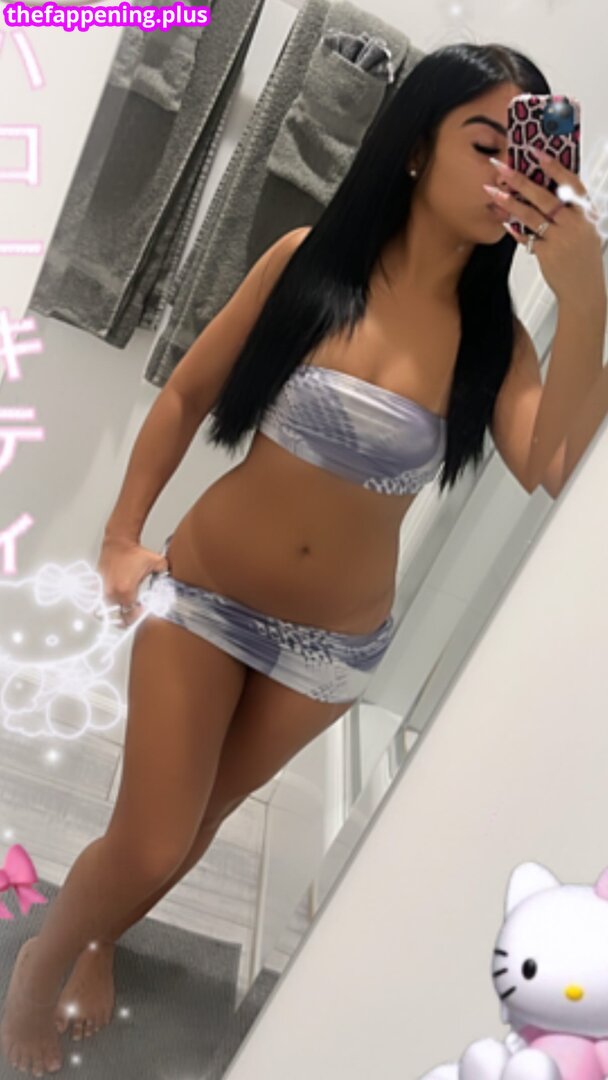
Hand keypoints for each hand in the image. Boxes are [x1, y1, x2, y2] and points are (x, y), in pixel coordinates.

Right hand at [95, 537, 168, 626]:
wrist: (119, 541)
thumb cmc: (133, 552)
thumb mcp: (157, 562)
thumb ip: (166, 574)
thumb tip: (171, 582)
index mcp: (126, 590)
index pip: (131, 614)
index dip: (138, 616)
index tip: (143, 611)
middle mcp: (112, 591)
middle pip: (117, 616)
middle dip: (126, 619)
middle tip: (132, 615)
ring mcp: (102, 588)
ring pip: (105, 611)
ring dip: (114, 613)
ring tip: (122, 611)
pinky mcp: (96, 584)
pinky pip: (97, 600)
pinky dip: (104, 603)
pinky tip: (112, 601)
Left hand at [486, 149, 604, 305]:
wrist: (584, 290)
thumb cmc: (583, 258)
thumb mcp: (586, 229)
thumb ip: (571, 211)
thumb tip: (549, 189)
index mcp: (586, 213)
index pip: (571, 183)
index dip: (554, 166)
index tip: (536, 152)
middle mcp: (575, 223)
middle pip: (544, 196)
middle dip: (520, 180)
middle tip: (502, 168)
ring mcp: (561, 239)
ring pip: (530, 215)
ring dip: (509, 202)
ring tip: (492, 192)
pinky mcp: (548, 254)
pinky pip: (526, 237)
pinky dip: (514, 228)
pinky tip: (503, 220)